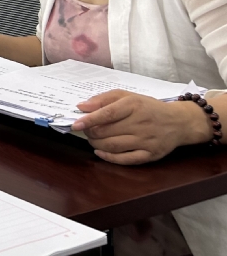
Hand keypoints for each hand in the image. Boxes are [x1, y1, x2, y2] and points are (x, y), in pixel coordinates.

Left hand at [72, 90, 212, 164]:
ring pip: (113, 146)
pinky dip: (109, 157)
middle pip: (107, 132)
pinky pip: (126, 160)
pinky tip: (100, 152)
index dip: (89, 120)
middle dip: (91, 132)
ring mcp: (146, 141)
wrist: (179, 122)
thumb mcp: (127, 96)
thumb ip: (103, 99)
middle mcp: (140, 123)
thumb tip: (81, 107)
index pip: (107, 114)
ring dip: (96, 144)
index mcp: (134, 105)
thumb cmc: (148, 107)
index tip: (75, 124)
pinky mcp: (150, 155)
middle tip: (85, 130)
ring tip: (92, 139)